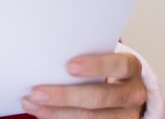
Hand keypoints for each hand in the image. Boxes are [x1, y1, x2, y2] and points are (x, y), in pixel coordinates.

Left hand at [21, 53, 146, 117]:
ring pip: (91, 118)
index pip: (118, 65)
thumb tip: (45, 54)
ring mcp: (126, 115)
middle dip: (65, 96)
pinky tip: (41, 112)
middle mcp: (133, 93)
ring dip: (56, 112)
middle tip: (36, 92)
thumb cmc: (102, 67)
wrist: (123, 90)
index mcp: (130, 67)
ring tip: (31, 103)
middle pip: (100, 97)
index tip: (68, 67)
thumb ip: (81, 52)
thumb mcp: (101, 55)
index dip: (95, 66)